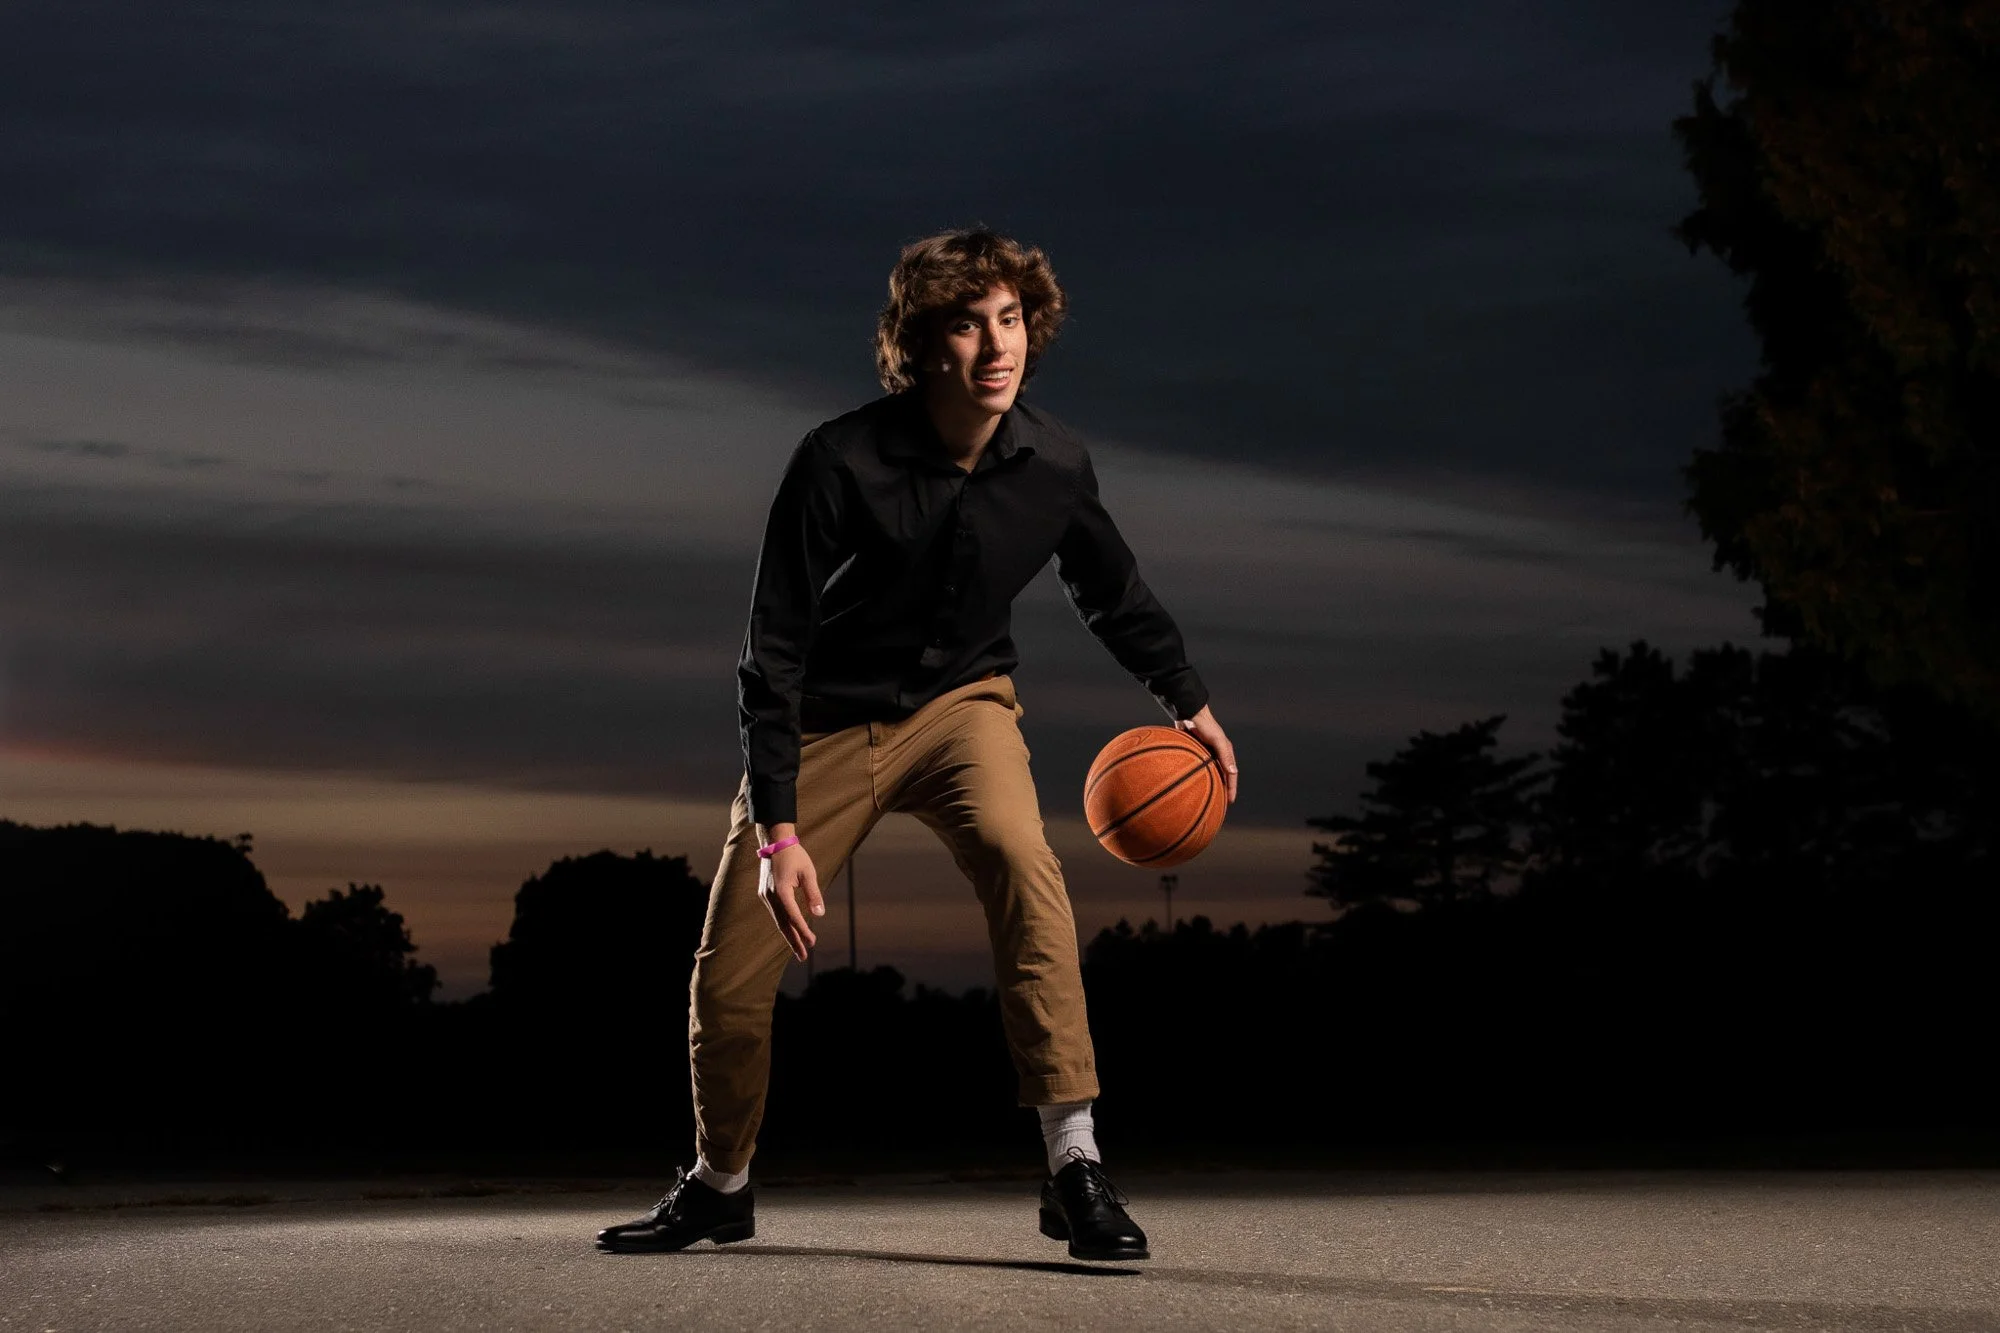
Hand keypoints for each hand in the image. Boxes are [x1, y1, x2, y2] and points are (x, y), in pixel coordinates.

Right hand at [757, 834, 824, 962]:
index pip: (793, 917)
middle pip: (783, 924)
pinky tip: (791, 931)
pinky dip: (784, 924)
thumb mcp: (808, 873)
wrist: (775, 841)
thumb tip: (819, 914)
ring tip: (799, 949)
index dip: (803, 931)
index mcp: (781, 891)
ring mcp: (766, 896)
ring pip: (778, 920)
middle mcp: (771, 896)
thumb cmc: (795, 855)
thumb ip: (813, 894)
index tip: (812, 942)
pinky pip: (776, 913)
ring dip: (789, 935)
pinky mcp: (765, 894)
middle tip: (803, 957)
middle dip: (794, 941)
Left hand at [1175, 703, 1238, 803]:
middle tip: (1221, 803)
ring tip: (1208, 796)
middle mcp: (1218, 753)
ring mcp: (1207, 752)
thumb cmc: (1204, 725)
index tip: (1230, 801)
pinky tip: (1193, 783)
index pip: (1231, 774)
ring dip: (1212, 783)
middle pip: (1222, 775)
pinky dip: (1200, 776)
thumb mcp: (1216, 740)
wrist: (1189, 712)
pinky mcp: (1196, 750)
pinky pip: (1200, 767)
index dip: (1231, 788)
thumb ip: (1225, 755)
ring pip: (1211, 772)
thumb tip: (1233, 772)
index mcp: (1226, 751)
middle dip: (1223, 788)